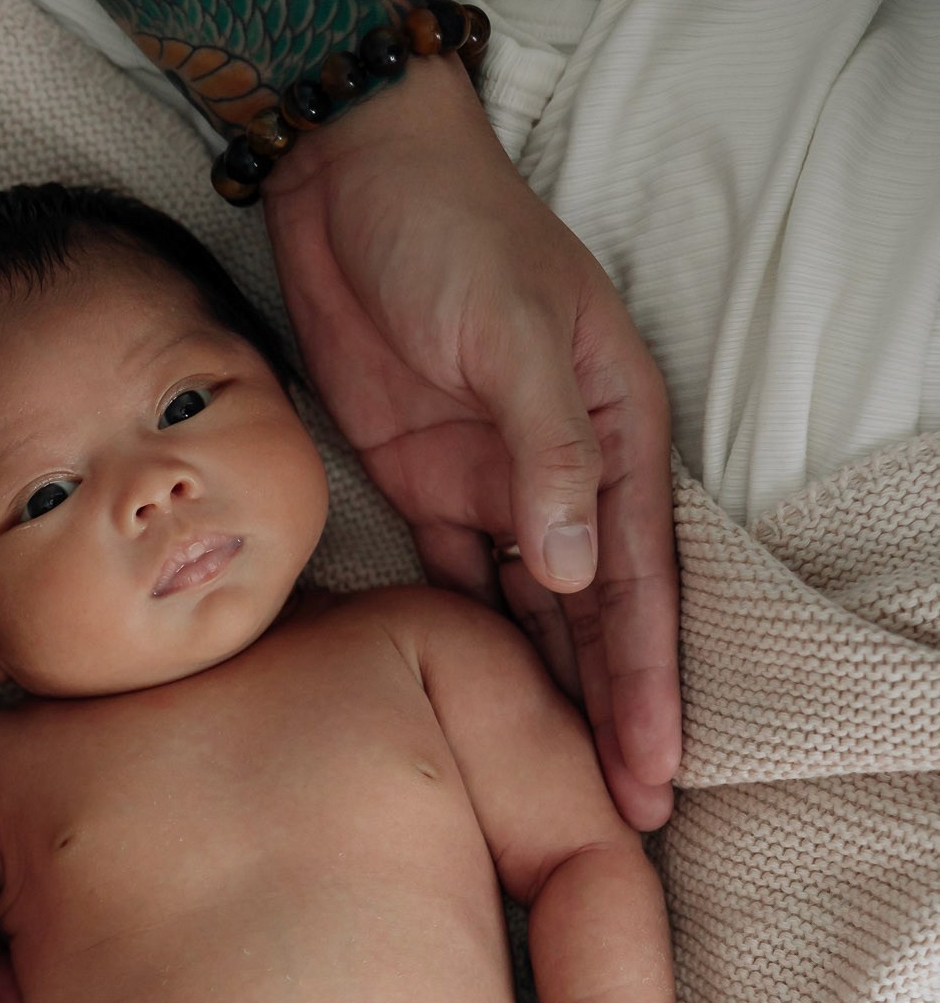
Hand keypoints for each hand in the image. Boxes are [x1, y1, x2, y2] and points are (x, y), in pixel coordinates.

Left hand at [265, 59, 679, 828]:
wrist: (349, 182)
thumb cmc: (450, 233)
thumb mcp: (514, 328)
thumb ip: (547, 448)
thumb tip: (574, 568)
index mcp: (614, 435)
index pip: (638, 584)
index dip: (646, 682)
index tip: (653, 769)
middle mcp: (565, 476)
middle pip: (596, 621)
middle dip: (612, 718)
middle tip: (625, 820)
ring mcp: (495, 489)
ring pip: (534, 621)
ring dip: (549, 703)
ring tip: (563, 793)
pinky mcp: (427, 490)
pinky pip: (456, 589)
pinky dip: (472, 652)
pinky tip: (480, 717)